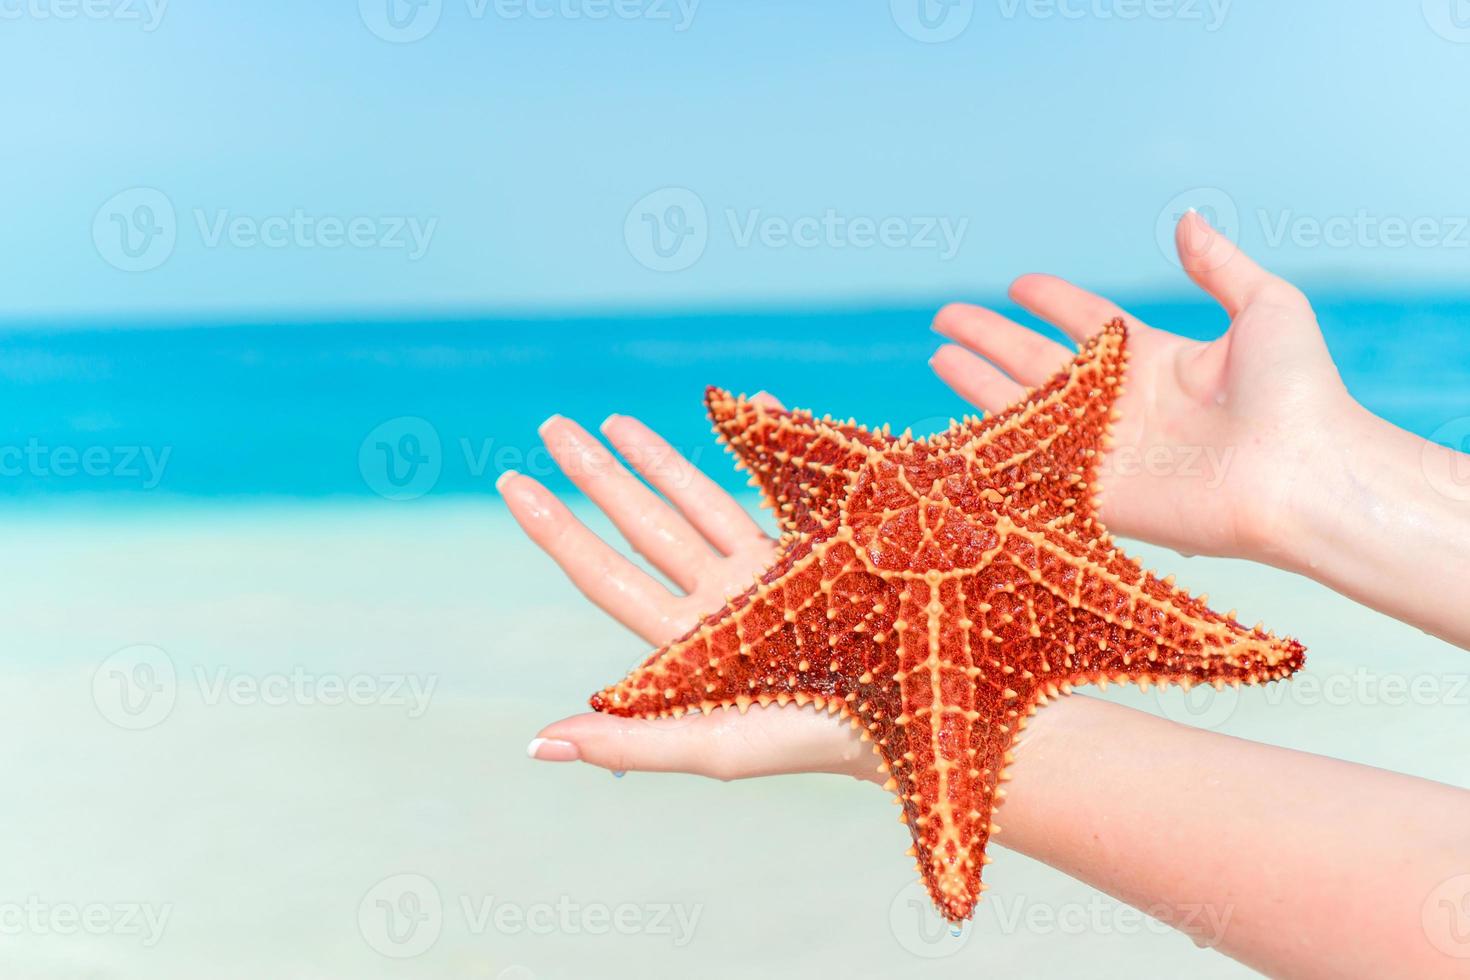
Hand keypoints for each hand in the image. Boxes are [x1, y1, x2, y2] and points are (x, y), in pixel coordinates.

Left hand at [499, 409, 879, 782]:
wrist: (921, 714)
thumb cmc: (813, 741)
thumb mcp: (715, 748)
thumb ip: (629, 742)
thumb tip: (537, 742)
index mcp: (686, 646)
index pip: (606, 576)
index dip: (559, 531)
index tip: (514, 483)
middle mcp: (716, 603)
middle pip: (641, 528)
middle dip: (597, 478)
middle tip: (551, 425)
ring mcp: (763, 575)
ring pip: (696, 504)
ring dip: (656, 459)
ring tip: (612, 420)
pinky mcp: (813, 549)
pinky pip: (775, 486)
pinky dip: (761, 445)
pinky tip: (743, 405)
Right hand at [929, 210, 1352, 563]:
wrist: (1302, 474)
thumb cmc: (1299, 392)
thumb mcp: (1266, 307)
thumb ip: (1218, 266)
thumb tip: (1188, 220)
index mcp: (1158, 362)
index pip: (1089, 326)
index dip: (1052, 303)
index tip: (1018, 284)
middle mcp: (1124, 405)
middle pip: (1040, 364)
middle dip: (992, 339)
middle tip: (946, 317)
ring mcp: (1106, 451)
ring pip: (1026, 411)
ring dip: (980, 383)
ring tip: (939, 356)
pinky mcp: (1096, 495)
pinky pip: (1033, 469)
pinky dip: (994, 450)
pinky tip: (958, 426)